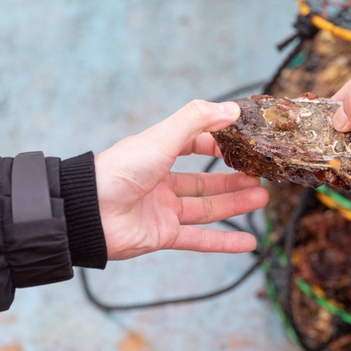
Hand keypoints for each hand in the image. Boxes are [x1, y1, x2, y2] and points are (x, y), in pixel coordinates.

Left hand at [94, 100, 268, 259]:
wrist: (87, 213)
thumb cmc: (119, 170)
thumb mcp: (161, 138)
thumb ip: (196, 120)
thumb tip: (231, 108)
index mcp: (157, 154)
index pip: (194, 144)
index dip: (218, 144)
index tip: (243, 144)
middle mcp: (161, 182)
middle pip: (206, 181)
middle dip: (234, 179)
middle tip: (260, 176)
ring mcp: (163, 210)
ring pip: (207, 207)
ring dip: (236, 204)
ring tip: (263, 197)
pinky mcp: (163, 235)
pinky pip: (199, 239)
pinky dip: (224, 242)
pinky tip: (248, 242)